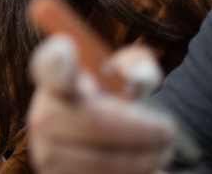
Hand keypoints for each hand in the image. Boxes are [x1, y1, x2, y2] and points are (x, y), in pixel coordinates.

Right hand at [27, 35, 175, 173]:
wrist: (106, 149)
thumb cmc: (119, 106)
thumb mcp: (130, 78)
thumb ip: (138, 67)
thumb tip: (139, 79)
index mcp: (56, 81)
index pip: (49, 66)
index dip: (54, 58)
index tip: (67, 48)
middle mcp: (43, 116)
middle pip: (91, 119)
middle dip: (139, 128)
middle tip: (168, 130)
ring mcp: (47, 152)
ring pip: (103, 158)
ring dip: (144, 156)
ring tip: (163, 149)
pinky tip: (147, 165)